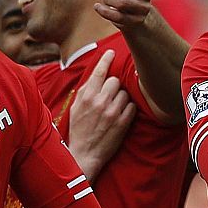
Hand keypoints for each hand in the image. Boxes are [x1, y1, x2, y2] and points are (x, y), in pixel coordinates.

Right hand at [66, 49, 135, 176]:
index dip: (106, 59)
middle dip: (113, 87)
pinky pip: (131, 106)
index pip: (99, 70)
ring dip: (121, 99)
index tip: (110, 53)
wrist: (84, 154)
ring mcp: (112, 112)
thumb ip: (86, 91)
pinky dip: (128, 110)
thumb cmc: (78, 130)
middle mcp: (100, 101)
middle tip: (109, 97)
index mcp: (86, 96)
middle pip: (115, 81)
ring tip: (113, 109)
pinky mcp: (123, 123)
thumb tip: (96, 75)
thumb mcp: (75, 108)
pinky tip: (120, 116)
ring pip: (124, 93)